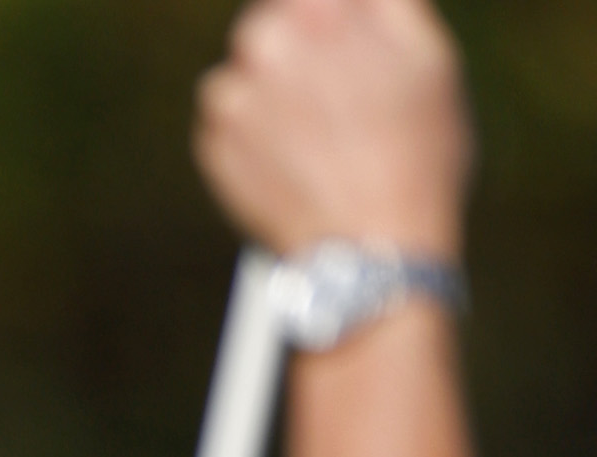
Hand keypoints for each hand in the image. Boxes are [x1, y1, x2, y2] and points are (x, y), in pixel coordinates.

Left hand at [197, 0, 470, 260]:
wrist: (372, 247)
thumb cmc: (416, 156)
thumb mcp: (429, 60)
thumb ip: (388, 9)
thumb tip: (361, 2)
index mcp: (324, 9)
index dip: (327, 19)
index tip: (339, 49)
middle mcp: (267, 42)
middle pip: (271, 24)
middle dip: (297, 50)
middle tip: (332, 94)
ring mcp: (233, 94)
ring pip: (248, 72)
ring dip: (274, 92)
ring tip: (320, 134)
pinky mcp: (211, 141)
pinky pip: (227, 121)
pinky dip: (253, 134)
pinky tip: (294, 159)